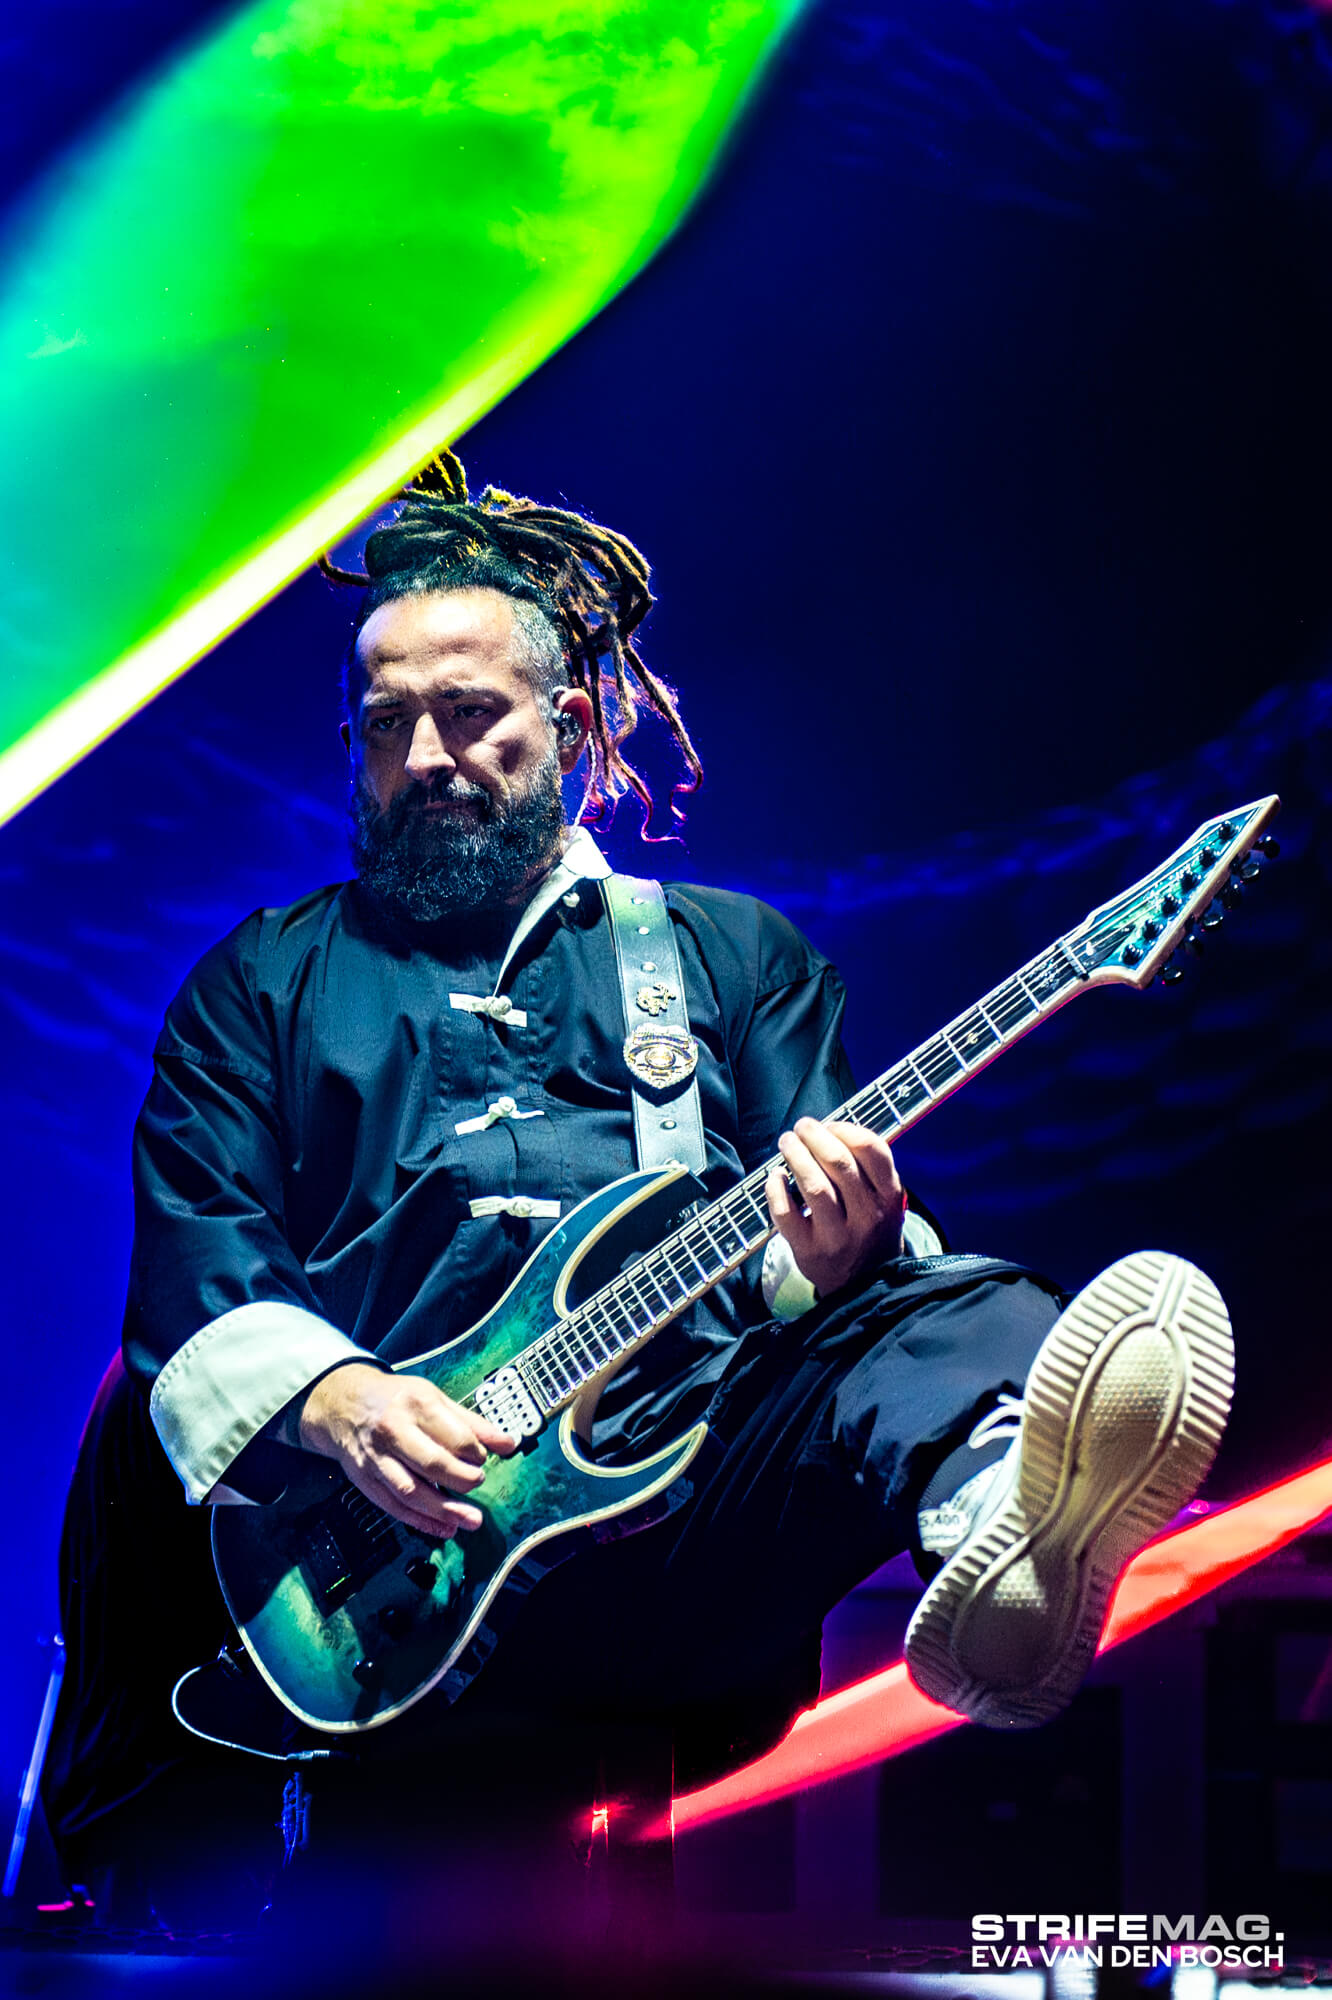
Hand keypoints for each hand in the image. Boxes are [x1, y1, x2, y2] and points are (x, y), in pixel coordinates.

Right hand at [298, 1362, 515, 1538]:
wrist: (344, 1405)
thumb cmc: (395, 1400)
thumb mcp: (434, 1398)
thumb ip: (472, 1423)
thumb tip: (509, 1443)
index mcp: (415, 1404)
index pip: (453, 1435)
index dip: (475, 1452)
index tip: (483, 1458)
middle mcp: (393, 1431)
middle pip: (432, 1464)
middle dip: (461, 1480)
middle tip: (478, 1483)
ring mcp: (376, 1458)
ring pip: (411, 1491)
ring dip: (443, 1510)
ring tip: (469, 1520)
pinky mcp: (366, 1480)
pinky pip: (395, 1507)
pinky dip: (421, 1521)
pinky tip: (443, 1528)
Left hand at [765, 1117, 905, 1298]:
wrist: (864, 1284)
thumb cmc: (870, 1228)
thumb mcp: (885, 1200)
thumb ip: (868, 1168)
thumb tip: (827, 1129)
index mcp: (889, 1197)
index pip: (871, 1150)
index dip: (845, 1128)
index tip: (829, 1124)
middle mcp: (867, 1217)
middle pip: (839, 1163)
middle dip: (815, 1136)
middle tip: (801, 1127)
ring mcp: (838, 1236)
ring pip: (814, 1186)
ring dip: (795, 1156)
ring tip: (787, 1142)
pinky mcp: (809, 1251)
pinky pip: (786, 1214)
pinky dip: (775, 1190)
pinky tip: (775, 1176)